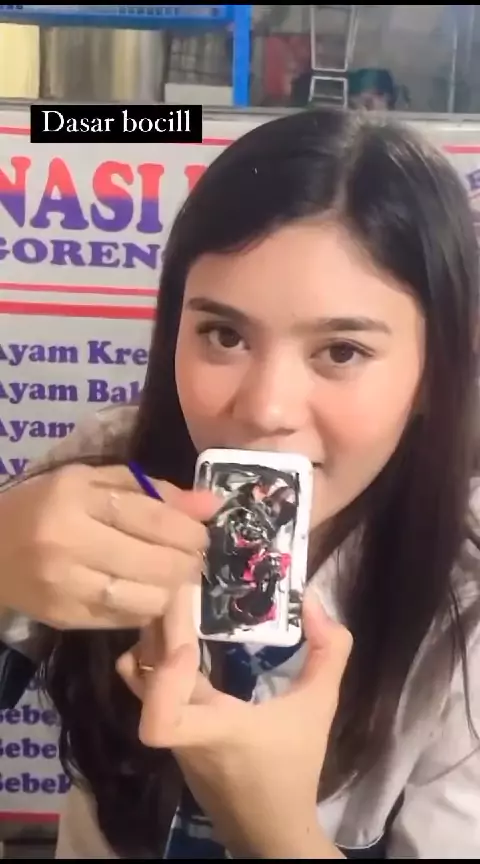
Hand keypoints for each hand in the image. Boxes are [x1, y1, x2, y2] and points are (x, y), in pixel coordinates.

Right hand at [0, 464, 217, 629]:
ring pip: (143, 598)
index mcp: (75, 498)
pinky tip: (148, 593)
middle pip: (152, 562)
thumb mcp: (94, 482)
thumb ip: (153, 491)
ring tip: (174, 576)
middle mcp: (68, 543)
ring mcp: (64, 586)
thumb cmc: (46, 505)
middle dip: (187, 562)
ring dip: (172, 590)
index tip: (203, 533)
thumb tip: (211, 505)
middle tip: (194, 556)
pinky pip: (124, 619)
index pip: (151, 518)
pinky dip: (147, 608)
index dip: (188, 529)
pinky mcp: (64, 618)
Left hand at [117, 586, 351, 857]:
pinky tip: (182, 636)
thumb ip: (329, 653)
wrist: (271, 827)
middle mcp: (182, 731)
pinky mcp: (168, 734)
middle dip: (158, 627)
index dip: (163, 677)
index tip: (188, 644)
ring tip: (178, 605)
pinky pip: (147, 689)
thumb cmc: (294, 768)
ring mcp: (169, 734)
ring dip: (152, 640)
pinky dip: (156, 658)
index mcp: (215, 729)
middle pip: (141, 678)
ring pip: (137, 681)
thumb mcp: (321, 707)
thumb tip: (312, 600)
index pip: (159, 721)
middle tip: (183, 588)